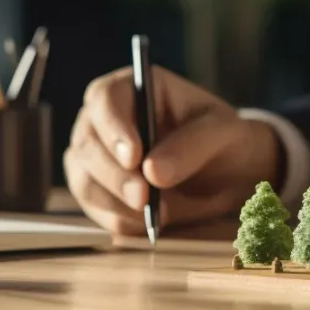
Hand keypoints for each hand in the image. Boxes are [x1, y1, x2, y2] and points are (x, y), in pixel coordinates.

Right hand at [64, 66, 281, 235]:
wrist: (224, 171)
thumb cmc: (221, 138)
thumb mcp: (222, 133)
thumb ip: (192, 145)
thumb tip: (153, 172)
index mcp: (132, 88)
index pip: (104, 99)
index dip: (113, 128)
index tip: (134, 157)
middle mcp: (103, 118)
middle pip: (87, 144)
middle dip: (116, 177)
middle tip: (144, 199)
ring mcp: (94, 156)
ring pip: (85, 181)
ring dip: (118, 204)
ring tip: (158, 214)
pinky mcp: (97, 190)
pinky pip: (97, 210)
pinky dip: (123, 221)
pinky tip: (151, 222)